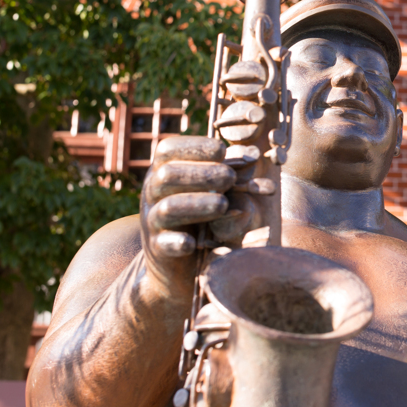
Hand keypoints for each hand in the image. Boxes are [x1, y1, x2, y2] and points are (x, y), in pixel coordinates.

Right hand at [140, 136, 235, 290]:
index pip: (169, 150)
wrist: (177, 260)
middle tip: (230, 178)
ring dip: (197, 204)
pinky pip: (164, 244)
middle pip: (167, 175)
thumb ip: (227, 173)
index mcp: (163, 171)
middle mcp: (153, 193)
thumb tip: (253, 156)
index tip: (222, 150)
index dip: (194, 147)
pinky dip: (177, 242)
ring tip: (223, 204)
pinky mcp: (158, 249)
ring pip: (168, 208)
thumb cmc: (200, 213)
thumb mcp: (210, 190)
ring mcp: (153, 221)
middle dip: (201, 174)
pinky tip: (192, 243)